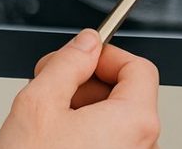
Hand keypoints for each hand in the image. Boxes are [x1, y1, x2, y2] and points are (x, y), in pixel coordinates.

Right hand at [0, 29, 160, 148]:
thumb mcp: (39, 103)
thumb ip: (67, 63)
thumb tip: (86, 43)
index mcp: (135, 120)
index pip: (139, 67)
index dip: (106, 55)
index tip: (80, 56)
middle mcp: (143, 144)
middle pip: (127, 93)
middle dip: (87, 83)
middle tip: (52, 84)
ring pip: (115, 120)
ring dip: (83, 110)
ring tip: (48, 120)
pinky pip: (109, 143)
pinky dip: (85, 134)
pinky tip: (54, 140)